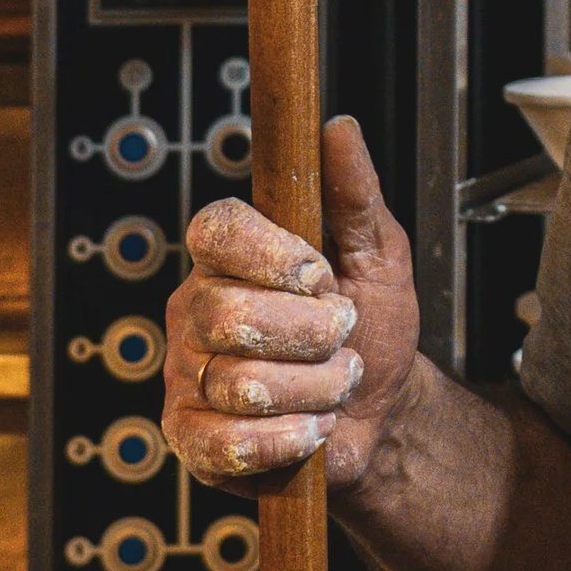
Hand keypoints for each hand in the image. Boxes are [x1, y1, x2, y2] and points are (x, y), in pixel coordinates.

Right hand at [163, 114, 419, 493]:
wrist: (384, 416)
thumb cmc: (374, 332)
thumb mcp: (380, 257)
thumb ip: (356, 195)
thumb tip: (338, 129)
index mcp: (230, 259)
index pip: (214, 230)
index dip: (270, 254)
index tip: (319, 275)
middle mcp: (196, 311)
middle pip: (229, 314)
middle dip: (311, 336)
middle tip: (341, 340)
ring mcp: (187, 375)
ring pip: (240, 383)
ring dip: (315, 391)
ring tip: (332, 387)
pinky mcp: (191, 437)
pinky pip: (226, 441)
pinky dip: (287, 438)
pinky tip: (308, 428)